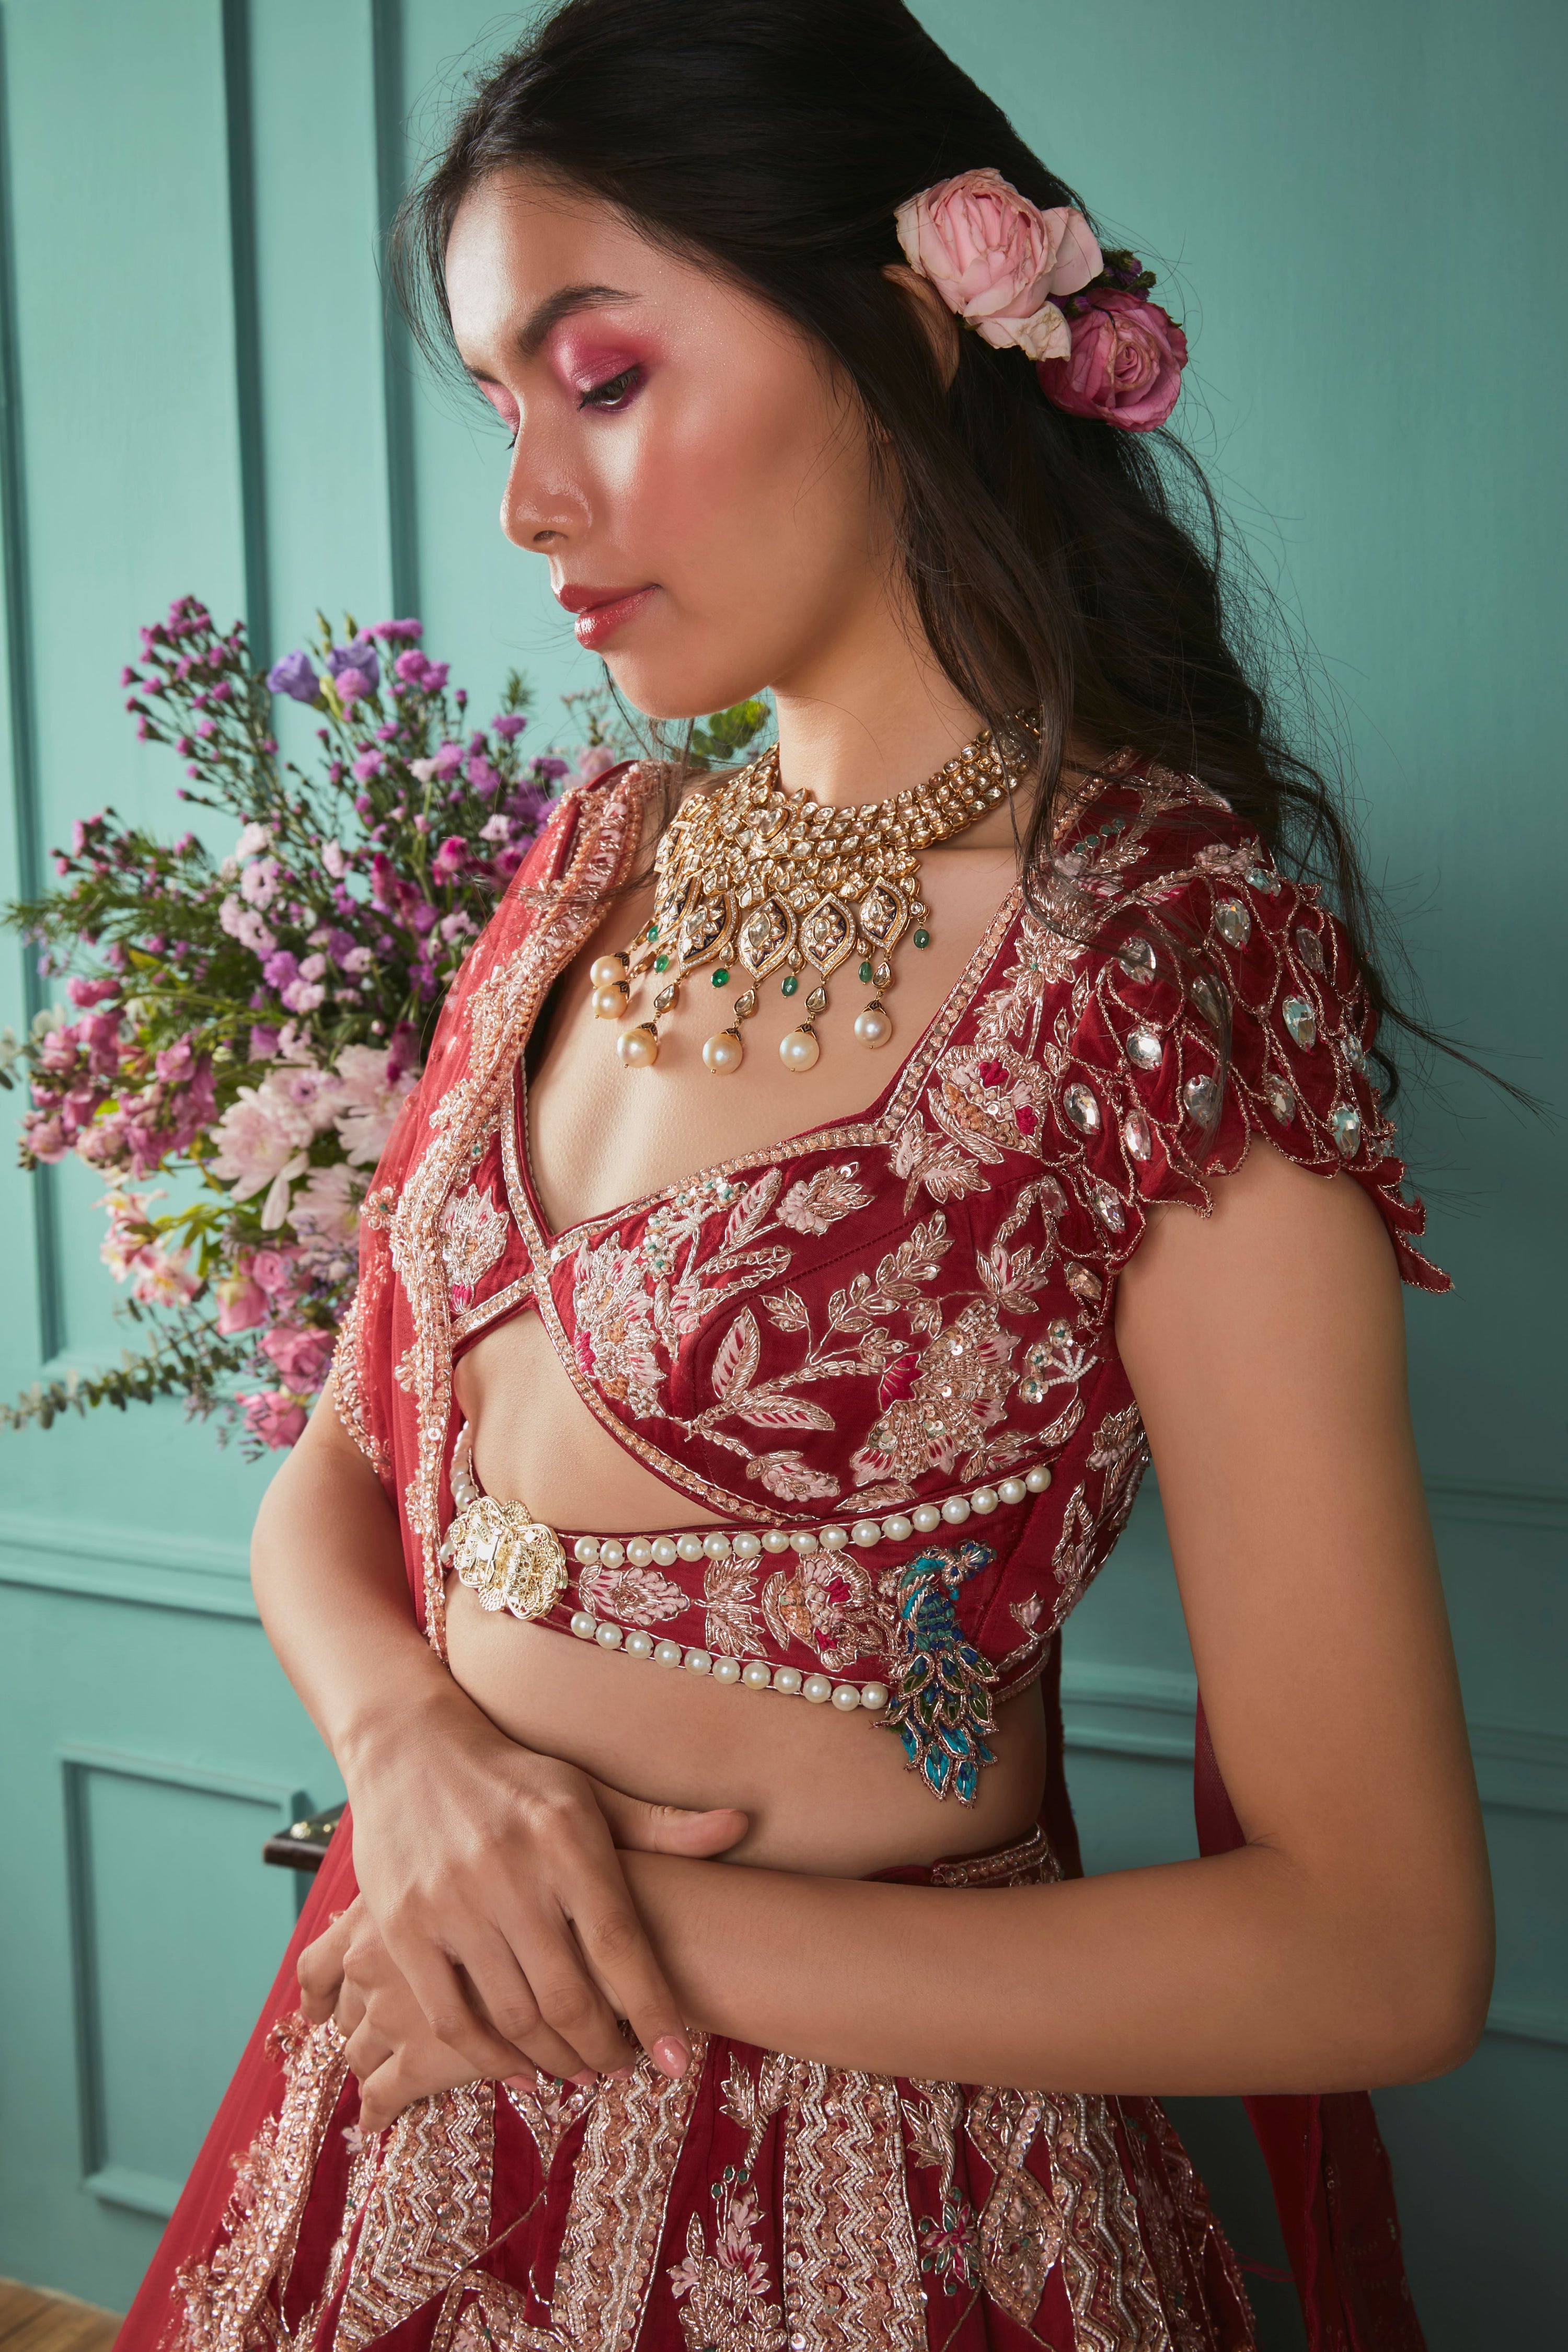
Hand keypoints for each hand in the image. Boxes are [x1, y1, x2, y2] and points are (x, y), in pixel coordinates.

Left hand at [301, 1897, 495, 2129]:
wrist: (555, 1944)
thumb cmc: (510, 1898)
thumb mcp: (451, 1887)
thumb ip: (420, 1911)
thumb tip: (403, 1920)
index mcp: (369, 1922)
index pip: (318, 1967)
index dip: (321, 1994)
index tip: (322, 2008)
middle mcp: (369, 1968)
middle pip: (343, 2011)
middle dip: (358, 2025)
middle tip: (386, 2032)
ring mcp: (389, 2018)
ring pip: (357, 2054)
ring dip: (371, 2064)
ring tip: (396, 2069)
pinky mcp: (415, 2064)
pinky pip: (379, 2097)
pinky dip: (375, 2111)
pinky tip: (380, 2116)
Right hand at [324, 1696, 745, 2086]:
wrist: (410, 1748)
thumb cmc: (516, 1777)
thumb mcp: (588, 1791)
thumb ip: (660, 1825)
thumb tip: (741, 1825)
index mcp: (564, 1835)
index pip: (619, 1942)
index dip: (654, 2008)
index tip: (676, 2062)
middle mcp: (509, 1869)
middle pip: (570, 1994)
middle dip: (606, 2048)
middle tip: (624, 2067)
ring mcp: (450, 1903)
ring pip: (515, 2016)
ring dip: (556, 2060)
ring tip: (582, 2070)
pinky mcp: (402, 1930)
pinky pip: (451, 2018)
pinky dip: (491, 2058)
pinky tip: (521, 2071)